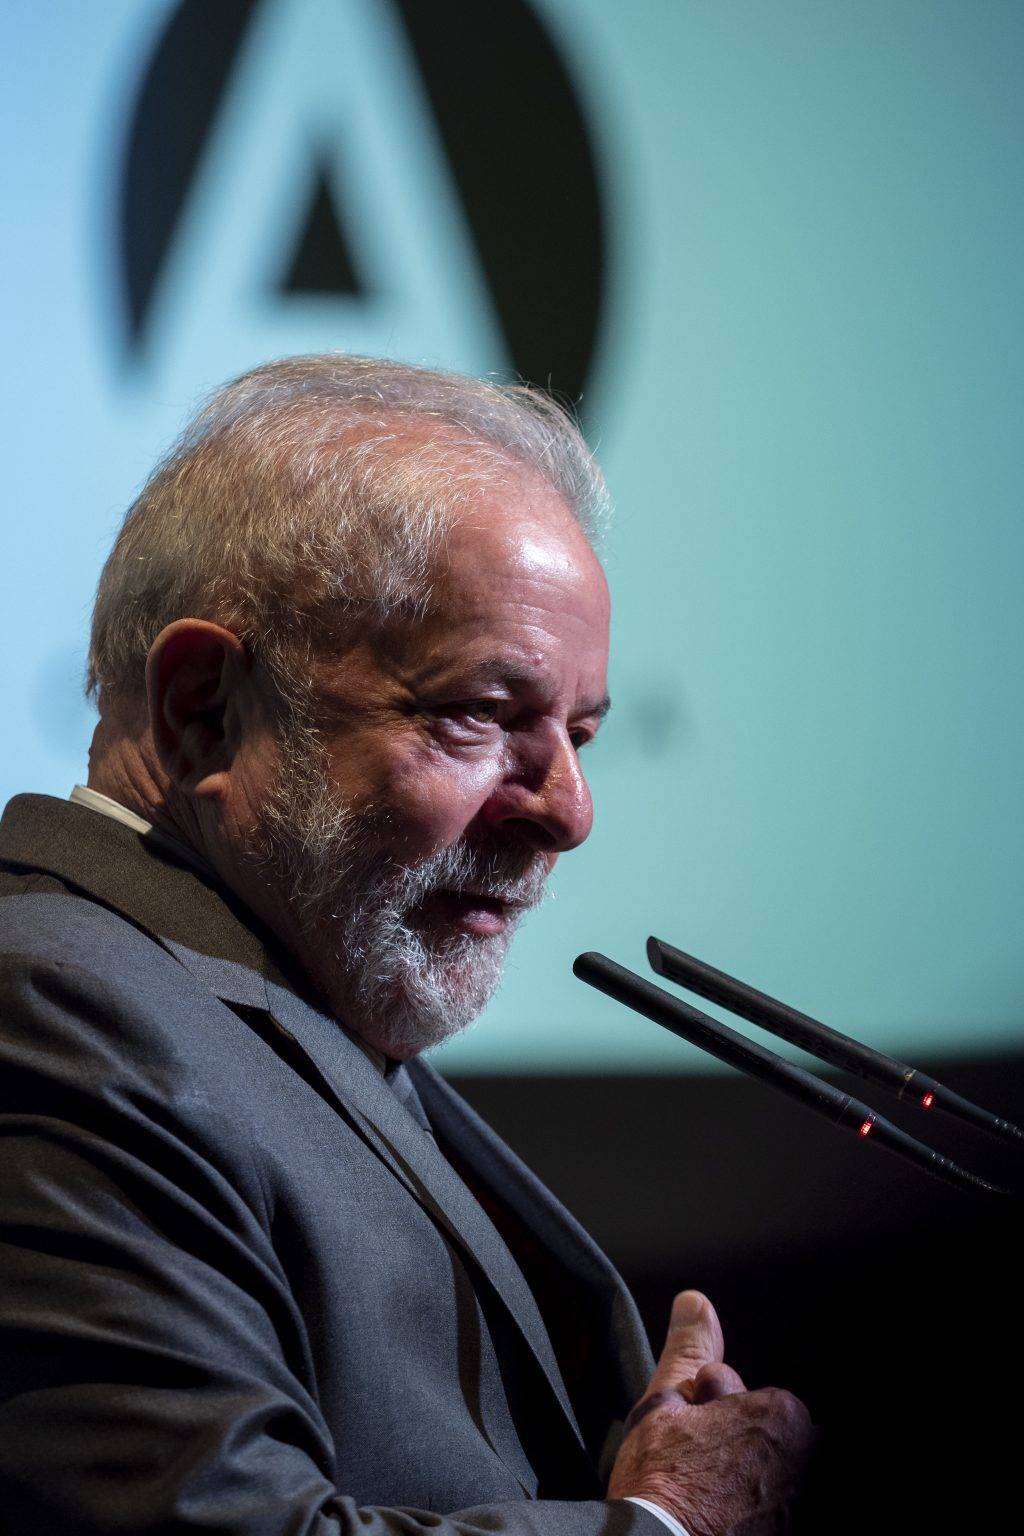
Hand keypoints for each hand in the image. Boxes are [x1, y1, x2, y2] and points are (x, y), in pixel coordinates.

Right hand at [607, 1290, 813, 1535]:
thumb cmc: (662, 1490)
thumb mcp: (664, 1405)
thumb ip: (690, 1350)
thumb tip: (696, 1302)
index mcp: (784, 1417)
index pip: (744, 1400)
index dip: (708, 1416)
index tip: (691, 1443)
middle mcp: (809, 1462)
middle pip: (762, 1442)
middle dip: (731, 1450)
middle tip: (696, 1477)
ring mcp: (801, 1506)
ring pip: (765, 1480)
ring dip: (739, 1486)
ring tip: (705, 1507)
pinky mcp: (790, 1534)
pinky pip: (767, 1511)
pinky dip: (744, 1515)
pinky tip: (716, 1523)